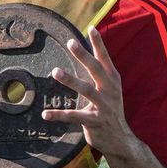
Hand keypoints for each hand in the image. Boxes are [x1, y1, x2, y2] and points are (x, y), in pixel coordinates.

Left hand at [42, 27, 139, 158]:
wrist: (121, 139)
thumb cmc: (110, 110)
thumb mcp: (110, 90)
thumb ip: (100, 74)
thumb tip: (86, 54)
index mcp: (112, 81)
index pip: (105, 59)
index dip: (99, 44)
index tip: (91, 28)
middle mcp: (110, 91)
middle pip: (96, 69)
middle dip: (84, 55)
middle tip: (71, 43)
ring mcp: (104, 106)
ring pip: (86, 90)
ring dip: (70, 79)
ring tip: (55, 71)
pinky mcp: (95, 122)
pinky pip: (75, 117)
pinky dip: (59, 115)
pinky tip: (46, 113)